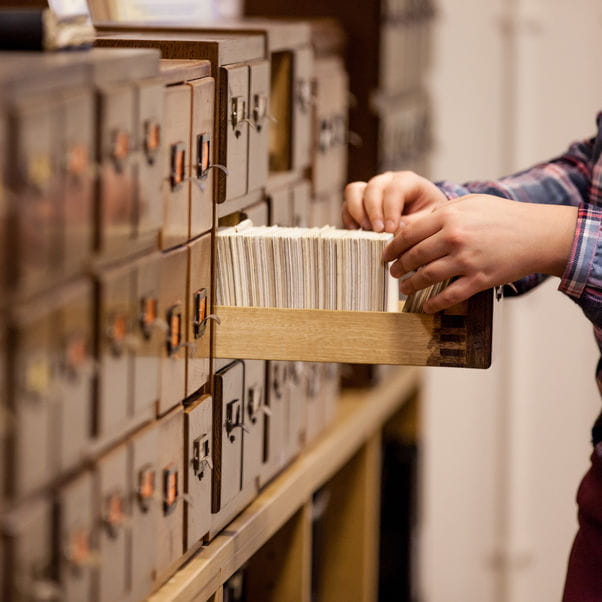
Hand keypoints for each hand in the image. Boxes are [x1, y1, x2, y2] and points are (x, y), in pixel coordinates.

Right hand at [343, 170, 447, 232]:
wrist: (424, 216)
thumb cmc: (428, 216)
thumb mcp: (429, 220)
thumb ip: (412, 225)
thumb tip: (393, 231)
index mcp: (408, 181)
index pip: (394, 190)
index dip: (390, 210)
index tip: (390, 230)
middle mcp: (387, 181)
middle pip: (373, 188)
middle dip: (373, 211)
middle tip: (378, 231)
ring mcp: (371, 189)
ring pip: (354, 191)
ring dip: (357, 211)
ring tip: (366, 229)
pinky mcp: (360, 200)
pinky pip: (347, 204)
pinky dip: (348, 217)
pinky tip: (355, 230)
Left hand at [382, 194, 578, 311]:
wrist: (538, 234)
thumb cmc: (502, 216)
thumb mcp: (469, 203)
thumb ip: (439, 213)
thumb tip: (409, 225)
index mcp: (449, 217)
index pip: (408, 234)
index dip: (392, 247)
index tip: (386, 254)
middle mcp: (454, 238)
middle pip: (414, 256)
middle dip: (398, 266)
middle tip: (392, 272)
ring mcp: (466, 260)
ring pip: (426, 276)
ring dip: (411, 285)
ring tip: (404, 287)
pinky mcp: (479, 280)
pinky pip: (449, 296)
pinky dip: (434, 303)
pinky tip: (426, 306)